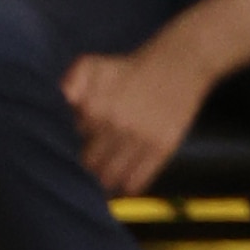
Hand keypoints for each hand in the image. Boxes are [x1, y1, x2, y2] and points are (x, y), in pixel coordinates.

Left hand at [63, 28, 213, 196]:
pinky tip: (127, 182)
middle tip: (105, 153)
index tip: (95, 135)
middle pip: (90, 165)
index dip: (85, 139)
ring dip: (108, 177)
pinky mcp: (163, 147)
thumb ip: (74, 78)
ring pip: (110, 178)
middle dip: (95, 161)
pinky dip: (128, 187)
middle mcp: (116, 124)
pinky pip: (136, 182)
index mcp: (95, 107)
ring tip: (114, 168)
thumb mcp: (96, 65)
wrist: (180, 62)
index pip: (79, 141)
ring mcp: (140, 138)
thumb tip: (69, 99)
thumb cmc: (133, 68)